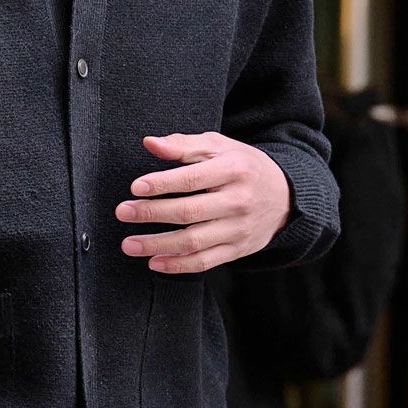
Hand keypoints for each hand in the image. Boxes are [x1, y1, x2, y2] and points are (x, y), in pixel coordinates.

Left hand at [115, 132, 290, 272]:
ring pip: (194, 241)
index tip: (135, 187)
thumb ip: (183, 144)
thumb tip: (150, 143)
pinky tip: (154, 261)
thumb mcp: (218, 146)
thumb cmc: (241, 165)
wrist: (285, 195)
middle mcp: (238, 201)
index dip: (162, 184)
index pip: (192, 179)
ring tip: (129, 244)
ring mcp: (239, 228)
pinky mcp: (238, 249)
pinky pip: (206, 261)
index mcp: (232, 170)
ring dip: (158, 245)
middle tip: (123, 212)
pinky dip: (178, 265)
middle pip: (190, 212)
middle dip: (152, 214)